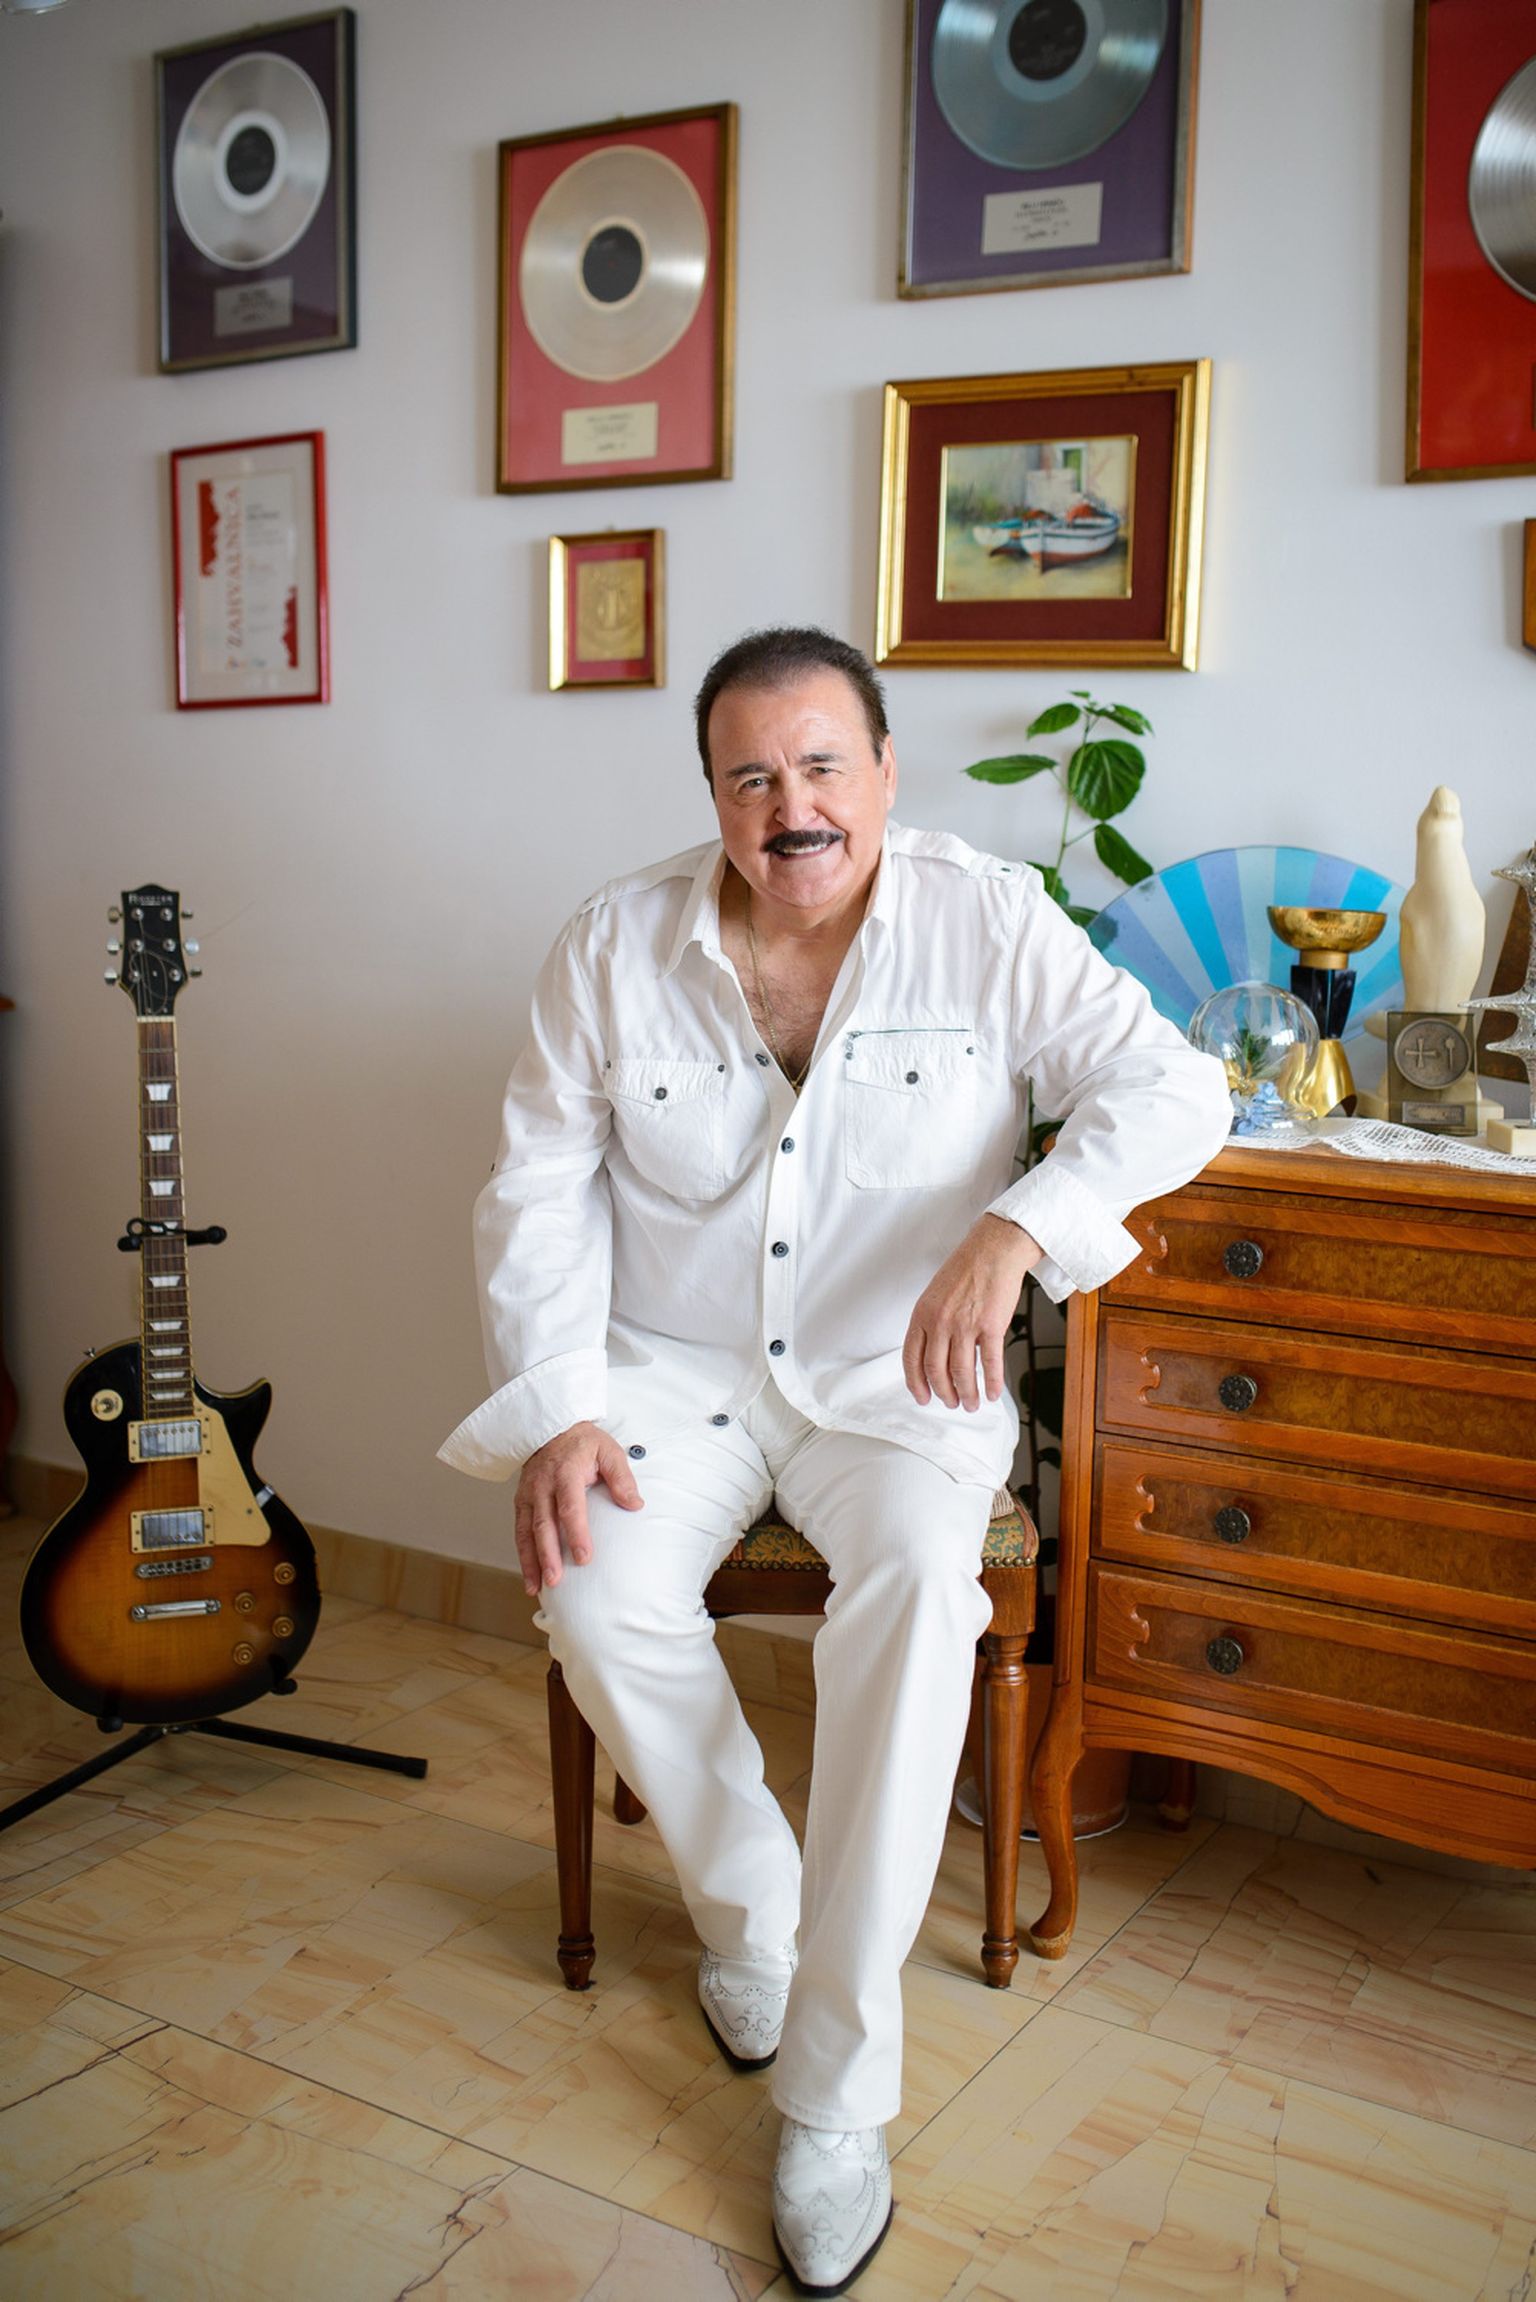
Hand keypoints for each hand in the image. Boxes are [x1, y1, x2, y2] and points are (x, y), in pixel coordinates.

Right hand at [514, 1421, 642, 1594]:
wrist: (552, 1427)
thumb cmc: (583, 1443)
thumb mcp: (608, 1450)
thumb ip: (622, 1477)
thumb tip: (635, 1505)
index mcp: (566, 1472)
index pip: (571, 1507)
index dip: (576, 1533)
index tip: (584, 1557)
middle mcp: (543, 1485)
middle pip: (545, 1524)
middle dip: (548, 1555)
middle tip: (556, 1580)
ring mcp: (529, 1495)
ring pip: (527, 1532)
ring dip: (532, 1561)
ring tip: (538, 1587)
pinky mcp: (521, 1503)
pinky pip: (520, 1532)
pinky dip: (523, 1556)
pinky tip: (530, 1578)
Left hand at [902, 1215, 1041, 1411]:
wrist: (993, 1250)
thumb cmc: (966, 1269)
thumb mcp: (935, 1294)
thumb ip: (931, 1323)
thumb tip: (936, 1353)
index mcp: (922, 1315)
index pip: (912, 1359)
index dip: (916, 1383)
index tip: (922, 1397)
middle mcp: (940, 1322)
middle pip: (936, 1370)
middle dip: (943, 1393)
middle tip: (951, 1403)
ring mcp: (965, 1325)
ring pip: (962, 1372)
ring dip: (967, 1393)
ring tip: (972, 1403)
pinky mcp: (991, 1326)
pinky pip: (990, 1363)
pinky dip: (991, 1383)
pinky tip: (992, 1393)